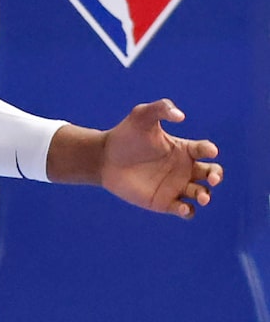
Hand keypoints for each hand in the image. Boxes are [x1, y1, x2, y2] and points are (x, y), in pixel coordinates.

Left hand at [99, 101, 221, 217]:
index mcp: (184, 148)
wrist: (105, 158)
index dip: (210, 150)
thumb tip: (181, 116)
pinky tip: (183, 208)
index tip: (209, 151)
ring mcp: (175, 186)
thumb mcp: (142, 116)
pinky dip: (188, 212)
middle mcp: (184, 168)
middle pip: (212, 173)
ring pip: (201, 194)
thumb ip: (161, 109)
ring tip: (201, 197)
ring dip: (206, 196)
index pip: (205, 150)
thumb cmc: (125, 135)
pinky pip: (185, 211)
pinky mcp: (164, 202)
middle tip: (213, 178)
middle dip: (217, 176)